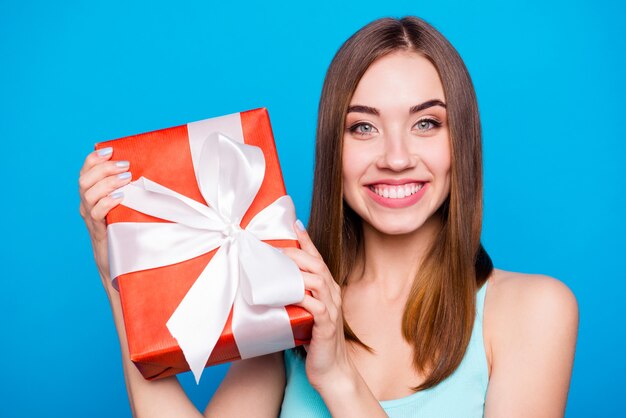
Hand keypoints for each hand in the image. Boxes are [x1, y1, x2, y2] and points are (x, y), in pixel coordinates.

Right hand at [78, 147, 132, 284]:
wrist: (120, 261)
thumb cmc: (127, 228)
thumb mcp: (128, 204)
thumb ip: (132, 189)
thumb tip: (151, 170)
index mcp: (92, 194)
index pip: (86, 170)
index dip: (94, 158)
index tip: (110, 150)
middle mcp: (86, 204)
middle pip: (85, 179)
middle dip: (104, 168)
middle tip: (126, 165)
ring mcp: (90, 217)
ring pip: (88, 194)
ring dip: (108, 182)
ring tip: (127, 179)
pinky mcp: (97, 230)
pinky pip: (96, 212)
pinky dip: (107, 202)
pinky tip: (120, 197)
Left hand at [281, 220, 354, 392]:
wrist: (332, 372)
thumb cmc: (315, 343)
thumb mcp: (304, 314)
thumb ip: (294, 298)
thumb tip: (269, 285)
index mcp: (328, 290)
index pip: (317, 259)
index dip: (307, 242)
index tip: (295, 224)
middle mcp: (332, 295)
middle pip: (316, 265)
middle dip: (296, 253)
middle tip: (275, 247)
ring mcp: (331, 309)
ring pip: (317, 280)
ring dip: (296, 272)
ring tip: (276, 266)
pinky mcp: (326, 325)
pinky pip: (316, 305)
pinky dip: (302, 297)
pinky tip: (288, 294)